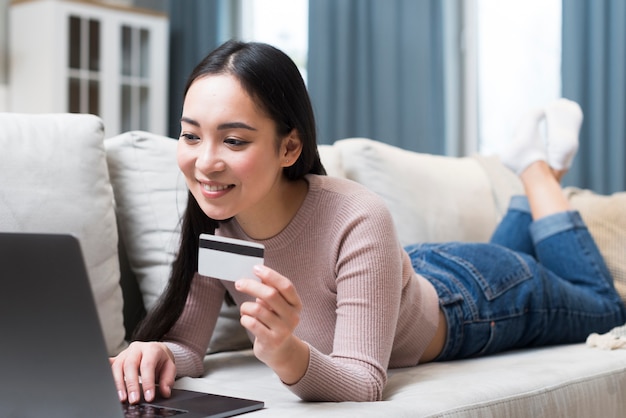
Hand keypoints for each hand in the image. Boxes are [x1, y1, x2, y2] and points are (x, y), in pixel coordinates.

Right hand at [109, 341, 175, 403]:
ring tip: (122, 399)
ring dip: (118, 384)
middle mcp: (136, 349)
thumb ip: (168, 379)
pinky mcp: (117, 358)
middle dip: (131, 384)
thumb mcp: (170, 367)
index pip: (147, 365)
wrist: (155, 350)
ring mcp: (125, 353)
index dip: (147, 382)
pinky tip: (108, 386)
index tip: (149, 397)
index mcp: (151, 349)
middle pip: (130, 365)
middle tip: (134, 400)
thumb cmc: (161, 360)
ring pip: (117, 366)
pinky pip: (110, 367)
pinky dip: (108, 377)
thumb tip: (165, 392)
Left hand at [235, 265, 309, 383]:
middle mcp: (293, 317)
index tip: (256, 268)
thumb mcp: (277, 306)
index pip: (285, 286)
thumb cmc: (275, 323)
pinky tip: (246, 320)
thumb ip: (271, 291)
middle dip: (251, 286)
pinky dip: (244, 318)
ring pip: (257, 309)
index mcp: (296, 304)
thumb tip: (258, 274)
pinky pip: (252, 323)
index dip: (270, 275)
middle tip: (239, 283)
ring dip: (246, 307)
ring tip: (245, 310)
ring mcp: (283, 330)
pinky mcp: (271, 341)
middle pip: (270, 295)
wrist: (280, 351)